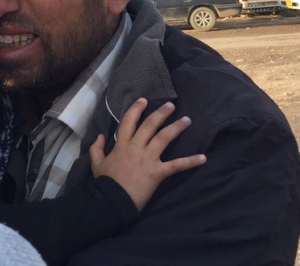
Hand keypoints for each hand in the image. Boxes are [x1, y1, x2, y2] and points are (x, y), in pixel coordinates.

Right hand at [89, 98, 205, 210]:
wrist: (112, 200)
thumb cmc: (105, 182)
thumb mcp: (96, 164)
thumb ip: (97, 148)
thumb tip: (100, 136)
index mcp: (122, 145)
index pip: (128, 121)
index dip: (136, 109)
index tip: (144, 100)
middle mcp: (136, 147)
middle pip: (150, 125)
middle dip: (161, 113)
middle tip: (171, 105)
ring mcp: (148, 159)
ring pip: (164, 138)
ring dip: (176, 128)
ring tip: (187, 120)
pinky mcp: (157, 172)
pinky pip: (176, 165)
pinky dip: (190, 162)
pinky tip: (203, 158)